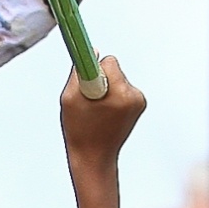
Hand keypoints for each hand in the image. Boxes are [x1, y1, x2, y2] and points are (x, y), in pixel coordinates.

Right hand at [60, 56, 145, 173]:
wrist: (94, 157)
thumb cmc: (79, 130)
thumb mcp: (69, 99)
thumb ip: (79, 72)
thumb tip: (92, 50)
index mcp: (119, 93)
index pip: (109, 62)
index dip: (94, 66)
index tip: (88, 63)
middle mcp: (133, 95)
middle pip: (114, 68)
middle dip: (99, 79)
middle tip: (88, 100)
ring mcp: (139, 101)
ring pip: (117, 78)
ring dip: (105, 89)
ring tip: (96, 111)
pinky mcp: (140, 105)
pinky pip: (122, 89)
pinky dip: (112, 96)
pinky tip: (104, 114)